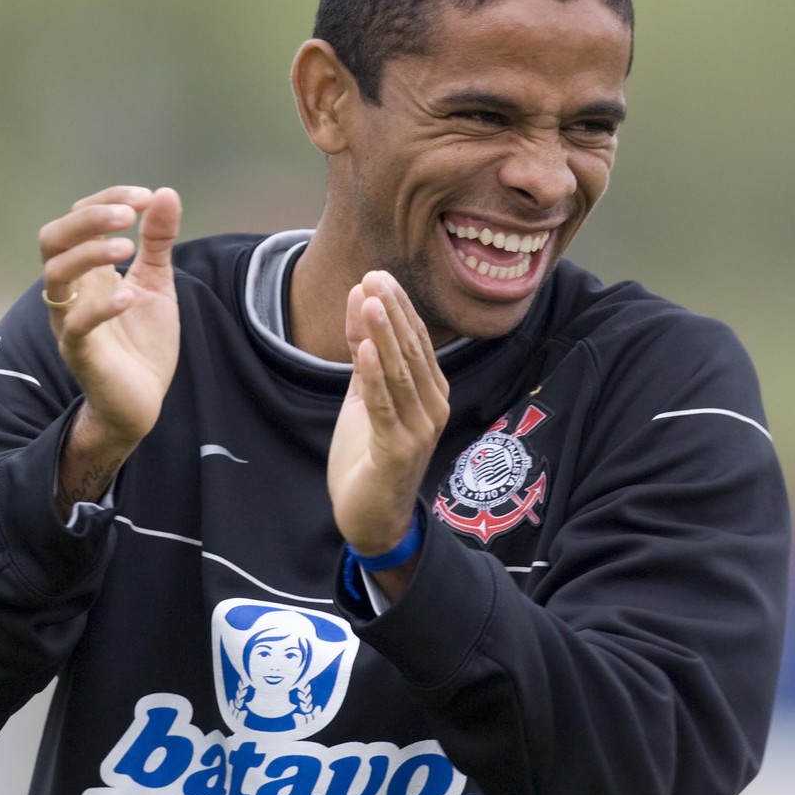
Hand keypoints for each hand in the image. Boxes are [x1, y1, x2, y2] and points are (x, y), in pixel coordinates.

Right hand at [39, 184, 181, 452]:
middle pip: (52, 238)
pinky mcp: (79, 354)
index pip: (79, 217)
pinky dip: (99, 308)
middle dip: (88, 219)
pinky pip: (76, 327)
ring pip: (55, 276)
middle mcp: (72, 291)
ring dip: (89, 254)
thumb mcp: (157, 284)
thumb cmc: (143, 344)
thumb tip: (165, 193)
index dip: (108, 199)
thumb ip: (158, 242)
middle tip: (128, 215)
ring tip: (127, 248)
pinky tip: (128, 297)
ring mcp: (70, 322)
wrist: (142, 402)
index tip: (146, 198)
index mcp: (88, 270)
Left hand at [327, 271, 448, 558]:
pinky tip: (363, 351)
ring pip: (400, 374)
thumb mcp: (364, 398)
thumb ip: (364, 355)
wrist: (373, 518)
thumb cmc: (370, 458)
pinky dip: (374, 378)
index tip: (377, 276)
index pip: (416, 342)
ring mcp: (419, 430)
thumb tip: (361, 301)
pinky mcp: (399, 451)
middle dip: (392, 313)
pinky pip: (385, 407)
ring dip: (383, 336)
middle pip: (411, 352)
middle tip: (375, 277)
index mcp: (430, 393)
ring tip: (371, 301)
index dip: (398, 308)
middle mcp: (433, 408)